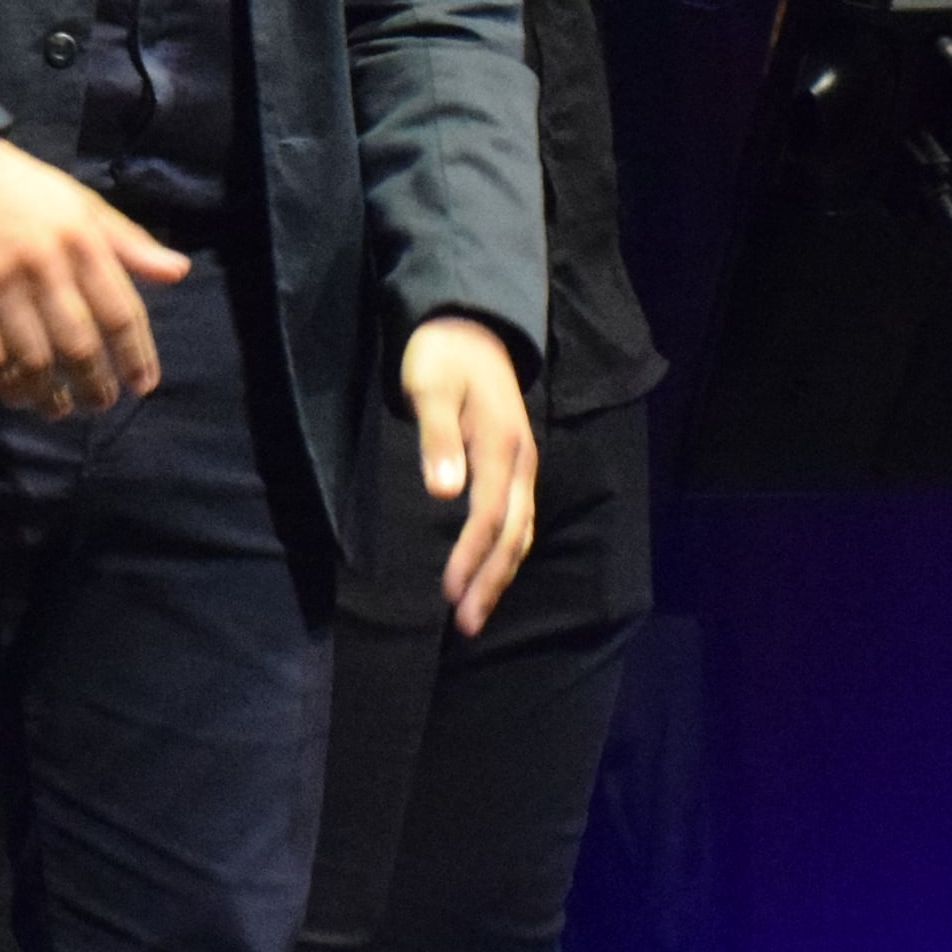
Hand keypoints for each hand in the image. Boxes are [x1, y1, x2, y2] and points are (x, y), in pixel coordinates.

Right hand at [0, 138, 189, 418]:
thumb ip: (131, 243)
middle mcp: (45, 267)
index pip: (119, 311)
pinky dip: (8, 386)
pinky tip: (21, 397)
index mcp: (82, 241)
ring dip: (52, 394)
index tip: (144, 385)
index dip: (136, 355)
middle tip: (102, 404)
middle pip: (79, 344)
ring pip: (34, 359)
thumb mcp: (84, 204)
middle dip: (95, 384)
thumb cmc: (25, 191)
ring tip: (63, 409)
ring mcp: (0, 287)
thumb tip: (179, 273)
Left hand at [403, 315, 537, 633]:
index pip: (489, 516)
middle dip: (491, 581)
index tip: (450, 593)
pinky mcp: (515, 466)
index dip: (471, 557)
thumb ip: (436, 437)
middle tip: (467, 625)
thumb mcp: (430, 386)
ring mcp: (522, 465)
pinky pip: (518, 519)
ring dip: (500, 573)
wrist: (469, 327)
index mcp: (501, 446)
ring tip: (476, 613)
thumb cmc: (441, 356)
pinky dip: (506, 552)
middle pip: (512, 534)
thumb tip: (443, 492)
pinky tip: (490, 572)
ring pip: (521, 531)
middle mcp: (520, 462)